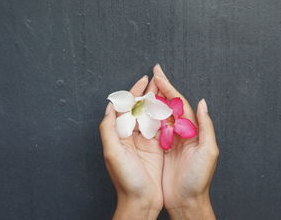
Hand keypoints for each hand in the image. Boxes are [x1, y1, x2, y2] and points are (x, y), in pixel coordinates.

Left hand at [99, 76, 163, 219]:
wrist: (141, 201)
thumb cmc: (126, 179)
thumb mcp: (112, 153)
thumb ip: (108, 128)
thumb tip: (110, 105)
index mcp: (119, 134)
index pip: (126, 107)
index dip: (135, 92)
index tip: (145, 79)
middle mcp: (131, 135)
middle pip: (140, 108)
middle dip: (148, 93)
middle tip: (158, 79)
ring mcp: (145, 141)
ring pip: (151, 115)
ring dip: (158, 102)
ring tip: (166, 89)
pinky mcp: (156, 148)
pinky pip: (161, 128)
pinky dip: (165, 116)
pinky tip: (171, 108)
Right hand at [151, 64, 218, 219]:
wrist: (186, 201)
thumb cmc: (198, 179)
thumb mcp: (208, 152)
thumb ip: (206, 126)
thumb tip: (203, 102)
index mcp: (192, 130)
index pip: (180, 103)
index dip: (169, 88)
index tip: (158, 75)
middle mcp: (180, 132)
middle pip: (169, 105)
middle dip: (160, 88)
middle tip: (152, 73)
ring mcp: (169, 140)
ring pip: (159, 114)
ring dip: (152, 100)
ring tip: (144, 86)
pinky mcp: (159, 150)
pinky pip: (151, 129)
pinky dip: (145, 117)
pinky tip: (139, 110)